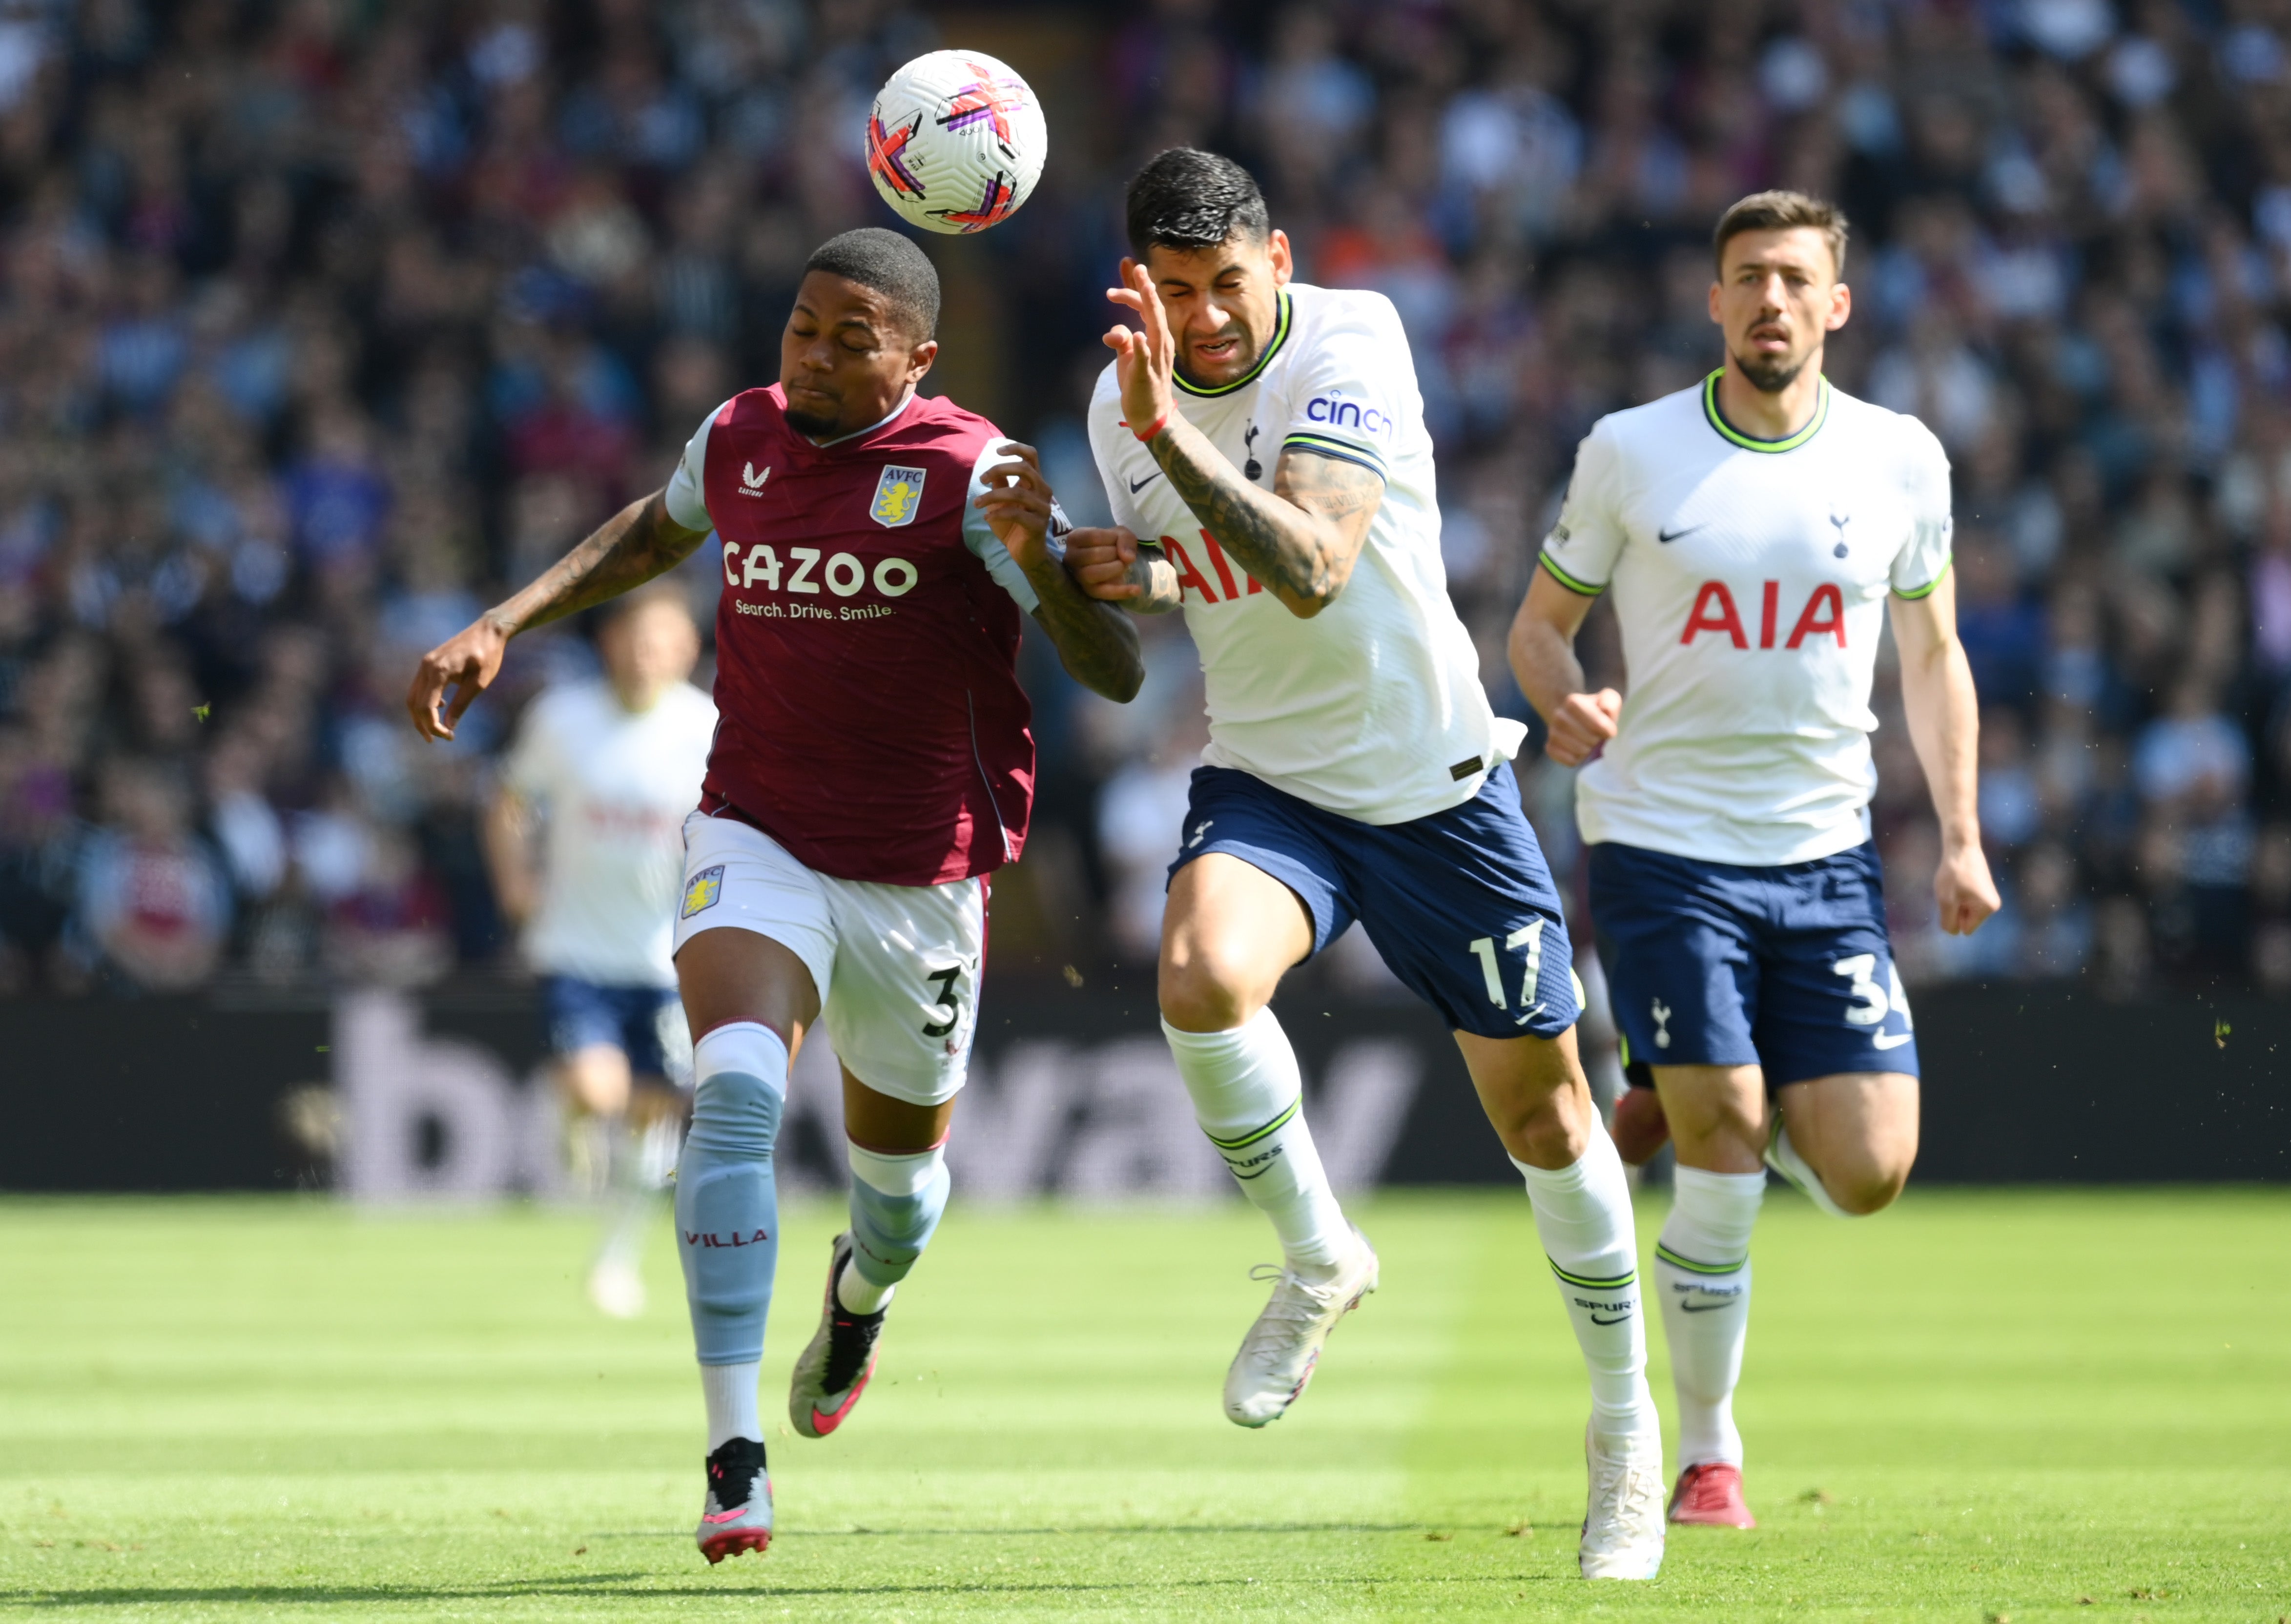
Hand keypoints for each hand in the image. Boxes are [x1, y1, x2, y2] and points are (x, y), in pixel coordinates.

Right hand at [408, 616, 509, 740]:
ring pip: (413, 696)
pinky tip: (441, 708)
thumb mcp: (479, 683)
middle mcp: (427, 667)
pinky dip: (425, 701)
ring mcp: (426, 664)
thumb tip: (448, 727)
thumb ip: (462, 704)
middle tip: (436, 740)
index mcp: (439, 671)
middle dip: (422, 725)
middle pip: (414, 703)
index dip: (433, 726)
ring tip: (435, 730)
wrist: (488, 631)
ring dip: (420, 715)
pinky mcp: (429, 663)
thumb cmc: (488, 656)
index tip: (448, 736)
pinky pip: (420, 687)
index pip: (426, 707)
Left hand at [972, 442, 1054, 571]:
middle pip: (1025, 469)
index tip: (997, 451)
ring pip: (1017, 492)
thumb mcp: (1001, 502)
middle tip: (982, 479)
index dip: (1016, 448)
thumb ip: (1000, 485)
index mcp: (1035, 482)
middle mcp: (1042, 492)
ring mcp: (1043, 508)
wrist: (1026, 554)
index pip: (1031, 456)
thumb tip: (992, 471)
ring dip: (992, 496)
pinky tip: (987, 517)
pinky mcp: (1038, 524)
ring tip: (977, 503)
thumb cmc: (1013, 526)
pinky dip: (998, 513)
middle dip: (1000, 469)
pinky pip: (1016, 513)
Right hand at [1064, 526, 1144, 599]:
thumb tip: (1127, 558)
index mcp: (1074, 539)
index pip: (1092, 536)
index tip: (1116, 540)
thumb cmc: (1110, 543)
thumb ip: (1125, 539)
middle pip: (1093, 555)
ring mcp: (1078, 576)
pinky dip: (1122, 592)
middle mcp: (1071, 558)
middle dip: (1114, 554)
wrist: (1113, 559)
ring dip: (1115, 568)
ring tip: (1122, 565)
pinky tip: (1137, 589)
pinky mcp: (1089, 590)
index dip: (1110, 538)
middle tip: (1120, 555)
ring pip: (1092, 573)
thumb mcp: (1120, 533)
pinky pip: (1103, 593)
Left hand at [1103, 258, 1176, 439]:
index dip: (1135, 290)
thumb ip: (1121, 338)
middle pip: (1154, 310)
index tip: (1123, 272)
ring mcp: (1156, 359)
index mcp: (1156, 337)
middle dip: (1145, 288)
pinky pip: (1146, 359)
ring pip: (1156, 328)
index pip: (1147, 307)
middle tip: (1137, 266)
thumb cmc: (1140, 384)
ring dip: (1149, 307)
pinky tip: (1138, 335)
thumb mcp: (1127, 356)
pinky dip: (1142, 347)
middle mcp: (1161, 343)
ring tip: (1145, 288)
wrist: (1151, 415)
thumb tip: (1111, 330)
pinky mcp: (1148, 375)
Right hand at [1544, 688, 1621, 767]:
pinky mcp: (1550, 748)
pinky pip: (1569, 761)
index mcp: (1573, 702)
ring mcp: (1552, 732)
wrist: (1573, 717)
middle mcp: (1559, 716)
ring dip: (1588, 750)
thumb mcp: (1607, 699)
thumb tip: (1605, 712)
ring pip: (1579, 751)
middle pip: (1589, 739)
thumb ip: (1610, 703)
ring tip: (1589, 743)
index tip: (1609, 730)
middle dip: (1597, 740)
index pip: (1598, 724)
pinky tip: (1578, 751)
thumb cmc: (1594, 710)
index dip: (1607, 730)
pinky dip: (1578, 759)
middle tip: (1597, 737)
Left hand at [1934, 839, 1999, 935]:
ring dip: (1956, 902)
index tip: (1952, 902)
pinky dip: (1958, 895)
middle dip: (1955, 910)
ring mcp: (1989, 897)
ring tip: (1955, 887)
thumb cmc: (1954, 874)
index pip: (1966, 928)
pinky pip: (1967, 901)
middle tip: (1952, 893)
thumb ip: (1949, 921)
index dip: (1954, 918)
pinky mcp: (1983, 890)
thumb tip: (1954, 932)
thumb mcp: (1946, 901)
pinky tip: (1957, 883)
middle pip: (1967, 920)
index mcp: (1987, 909)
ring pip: (1965, 910)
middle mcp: (1993, 906)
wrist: (1961, 848)